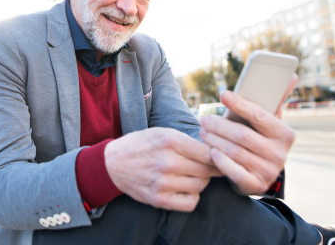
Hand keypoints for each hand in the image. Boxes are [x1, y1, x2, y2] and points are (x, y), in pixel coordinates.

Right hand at [104, 127, 221, 211]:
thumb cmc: (141, 145)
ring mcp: (162, 182)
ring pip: (200, 186)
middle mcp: (167, 162)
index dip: (219, 155)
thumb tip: (215, 149)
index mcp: (169, 141)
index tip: (221, 156)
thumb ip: (187, 140)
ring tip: (194, 175)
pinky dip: (193, 196)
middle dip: (212, 169)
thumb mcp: (162, 132)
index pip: (208, 153)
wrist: (113, 163)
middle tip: (210, 167)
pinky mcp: (158, 199)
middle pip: (206, 170)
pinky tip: (187, 188)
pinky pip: (190, 203)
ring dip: (202, 181)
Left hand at [199, 74, 297, 194]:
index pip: (260, 116)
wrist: (260, 173)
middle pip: (242, 135)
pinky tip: (211, 151)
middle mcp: (280, 154)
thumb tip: (293, 74)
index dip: (240, 104)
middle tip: (204, 119)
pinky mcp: (256, 185)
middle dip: (219, 126)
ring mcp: (268, 171)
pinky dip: (220, 160)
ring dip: (214, 140)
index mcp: (285, 134)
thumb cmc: (260, 138)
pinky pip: (234, 172)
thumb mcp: (269, 121)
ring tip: (203, 131)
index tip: (223, 95)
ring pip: (235, 152)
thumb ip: (276, 99)